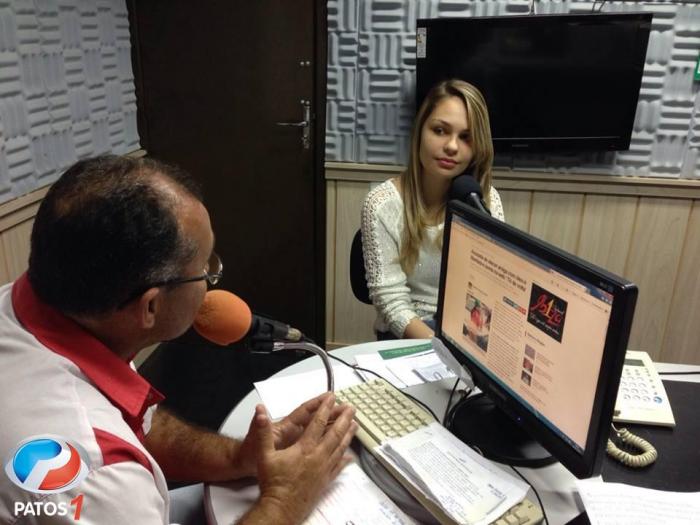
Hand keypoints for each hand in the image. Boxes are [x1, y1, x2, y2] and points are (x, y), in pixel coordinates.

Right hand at [245, 393, 356, 523]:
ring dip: (348, 435)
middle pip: (335, 433)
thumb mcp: (264, 455)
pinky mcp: (325, 481)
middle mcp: (318, 457)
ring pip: (340, 448)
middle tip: (351, 408)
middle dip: (344, 419)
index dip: (325, 408)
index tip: (332, 398)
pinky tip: (351, 457)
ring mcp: (324, 469)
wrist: (280, 508)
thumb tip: (260, 413)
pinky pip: (339, 467)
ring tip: (355, 425)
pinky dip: (346, 460)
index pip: (318, 423)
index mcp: (304, 448)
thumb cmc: (273, 483)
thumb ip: (263, 432)